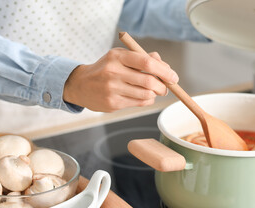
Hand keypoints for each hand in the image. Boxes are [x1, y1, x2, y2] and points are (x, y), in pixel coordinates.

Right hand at [63, 48, 178, 111]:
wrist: (81, 85)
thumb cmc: (105, 69)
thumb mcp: (120, 56)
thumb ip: (142, 57)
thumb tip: (165, 66)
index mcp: (117, 57)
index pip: (146, 63)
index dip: (164, 71)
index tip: (173, 76)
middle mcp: (114, 72)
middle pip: (149, 82)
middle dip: (163, 86)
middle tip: (166, 87)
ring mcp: (112, 90)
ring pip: (146, 95)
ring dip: (155, 94)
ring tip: (153, 90)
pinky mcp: (113, 103)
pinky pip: (139, 103)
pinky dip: (147, 100)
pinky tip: (143, 96)